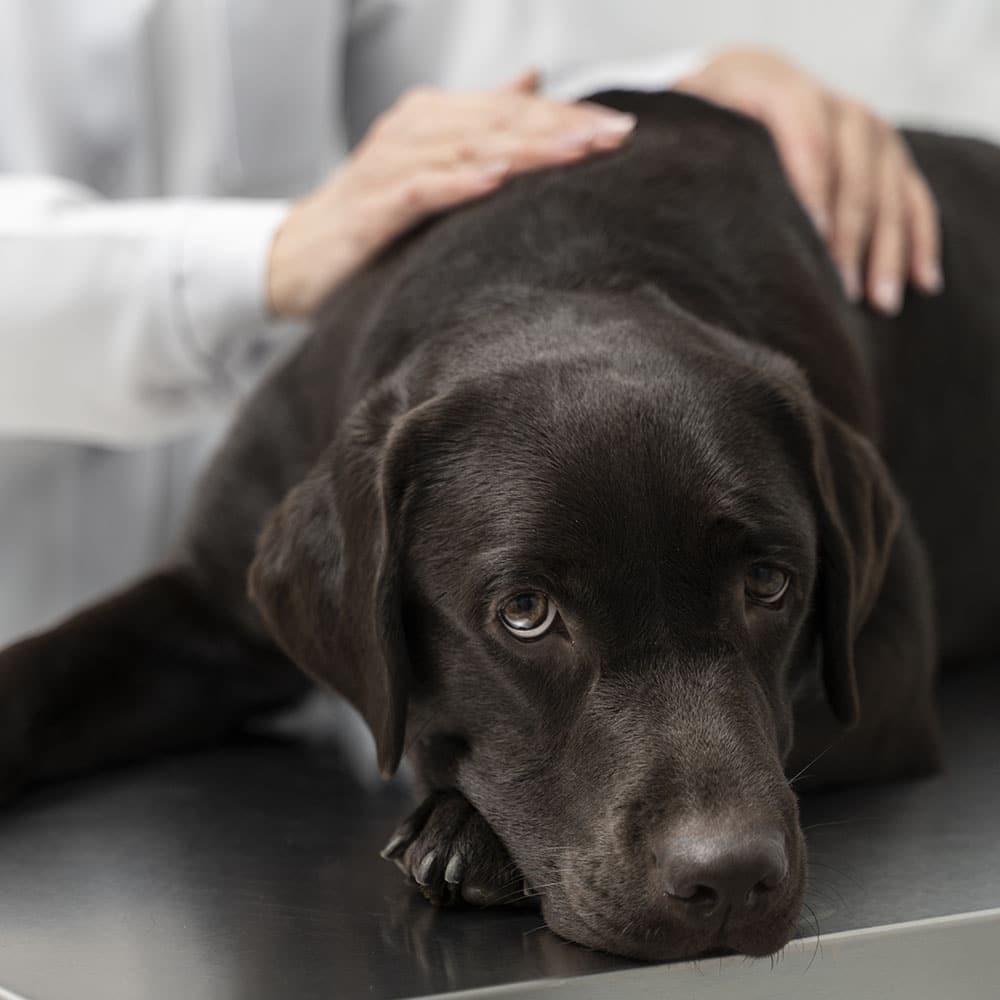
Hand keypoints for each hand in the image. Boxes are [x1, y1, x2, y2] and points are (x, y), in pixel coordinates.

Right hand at [268, 72, 636, 316]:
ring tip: (576, 152)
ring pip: (467, 148)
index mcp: (432, 118)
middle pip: (497, 122)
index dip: (566, 117)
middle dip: (560, 128)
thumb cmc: (372, 214)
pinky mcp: (371, 206)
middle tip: (615, 136)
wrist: (298, 257)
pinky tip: (495, 180)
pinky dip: (457, 182)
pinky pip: (420, 189)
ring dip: (524, 149)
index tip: (622, 129)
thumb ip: (481, 124)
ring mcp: (389, 165)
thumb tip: (533, 82)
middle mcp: (412, 131)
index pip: (510, 110)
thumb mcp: (431, 163)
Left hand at [676, 49, 941, 313]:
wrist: (733, 92)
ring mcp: (859, 122)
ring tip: (879, 300)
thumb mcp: (672, 131)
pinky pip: (913, 191)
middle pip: (854, 161)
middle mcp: (823, 97)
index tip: (811, 234)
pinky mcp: (883, 149)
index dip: (812, 178)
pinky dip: (920, 235)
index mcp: (764, 84)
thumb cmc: (691, 128)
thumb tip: (623, 152)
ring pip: (889, 180)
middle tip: (840, 289)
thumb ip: (661, 146)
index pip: (801, 125)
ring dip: (889, 243)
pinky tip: (922, 280)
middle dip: (850, 229)